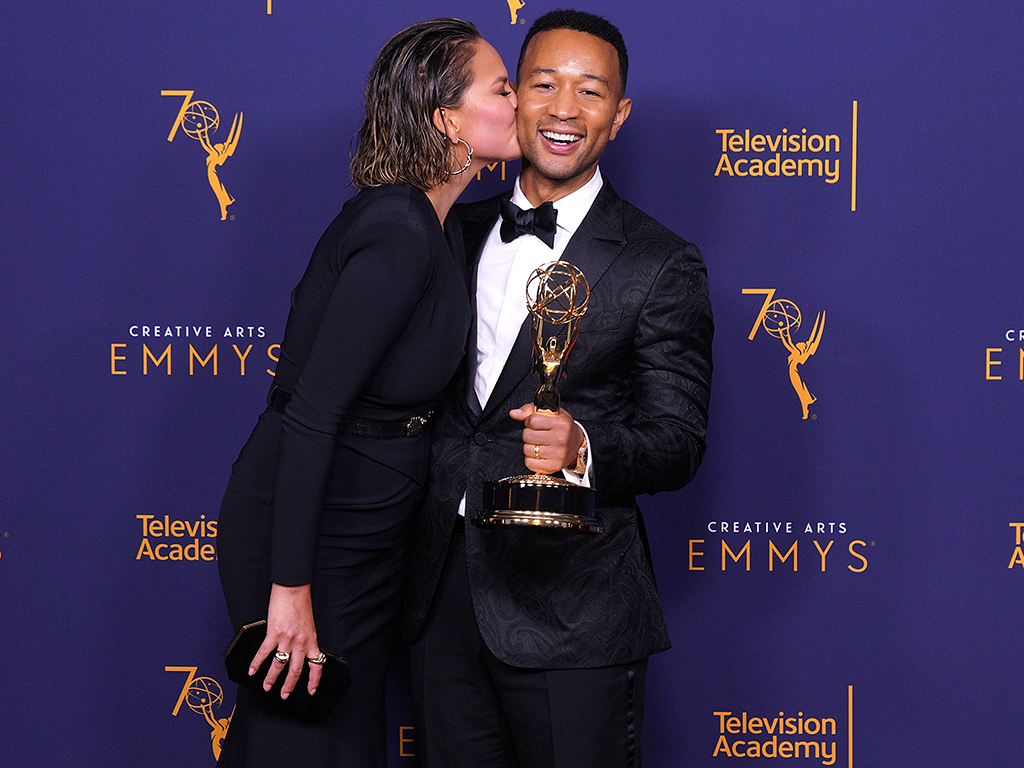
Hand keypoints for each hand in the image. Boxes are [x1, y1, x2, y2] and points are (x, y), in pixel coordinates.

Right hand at [249, 583, 322, 698]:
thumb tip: (299, 652)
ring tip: (267, 687)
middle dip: (289, 686)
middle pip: (296, 670)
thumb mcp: (309, 625)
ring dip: (272, 678)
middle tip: (284, 695)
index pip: (316, 665)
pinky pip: (264, 652)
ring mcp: (287, 639)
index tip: (311, 691)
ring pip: (279, 665)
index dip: (314, 681)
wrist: (293, 589)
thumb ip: (305, 640)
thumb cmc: (301, 603)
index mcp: (311, 640)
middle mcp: (300, 642)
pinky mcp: (274, 633)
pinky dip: (257, 663)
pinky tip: (252, 670)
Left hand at [509, 403, 582, 474]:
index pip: (532, 420)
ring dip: (530, 446)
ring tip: (539, 444)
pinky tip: (539, 454)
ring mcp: (557, 454)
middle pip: (527, 435)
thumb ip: (530, 410)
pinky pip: (529, 463)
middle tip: (538, 434)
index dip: (530, 421)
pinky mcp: (553, 466)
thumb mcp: (551, 413)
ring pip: (527, 449)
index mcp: (560, 423)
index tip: (536, 424)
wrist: (577, 445)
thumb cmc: (562, 427)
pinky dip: (531, 459)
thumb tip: (514, 413)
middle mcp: (560, 438)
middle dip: (529, 434)